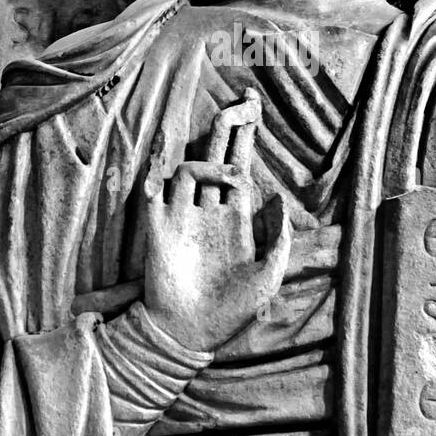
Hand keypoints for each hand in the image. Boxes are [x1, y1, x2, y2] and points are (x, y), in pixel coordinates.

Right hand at [142, 90, 290, 352]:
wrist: (195, 335)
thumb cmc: (234, 310)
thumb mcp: (269, 276)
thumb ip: (280, 238)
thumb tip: (276, 197)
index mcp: (237, 218)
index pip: (242, 165)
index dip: (248, 135)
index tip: (254, 105)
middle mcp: (210, 210)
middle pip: (217, 154)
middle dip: (230, 125)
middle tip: (245, 100)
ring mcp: (184, 217)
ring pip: (191, 168)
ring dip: (211, 161)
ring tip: (234, 175)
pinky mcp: (160, 229)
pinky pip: (155, 191)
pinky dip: (156, 171)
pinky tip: (165, 154)